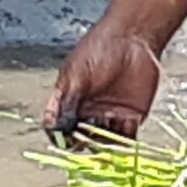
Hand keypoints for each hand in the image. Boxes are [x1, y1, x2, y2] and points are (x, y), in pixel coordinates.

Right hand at [44, 24, 162, 141]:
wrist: (133, 38)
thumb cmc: (99, 49)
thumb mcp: (77, 75)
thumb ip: (67, 102)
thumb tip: (53, 127)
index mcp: (69, 102)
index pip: (59, 127)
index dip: (60, 137)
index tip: (65, 140)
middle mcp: (88, 113)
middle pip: (82, 139)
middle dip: (83, 144)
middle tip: (87, 143)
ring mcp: (109, 117)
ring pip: (103, 142)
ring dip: (103, 148)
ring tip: (104, 147)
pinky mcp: (131, 118)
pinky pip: (126, 139)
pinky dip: (124, 147)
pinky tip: (122, 147)